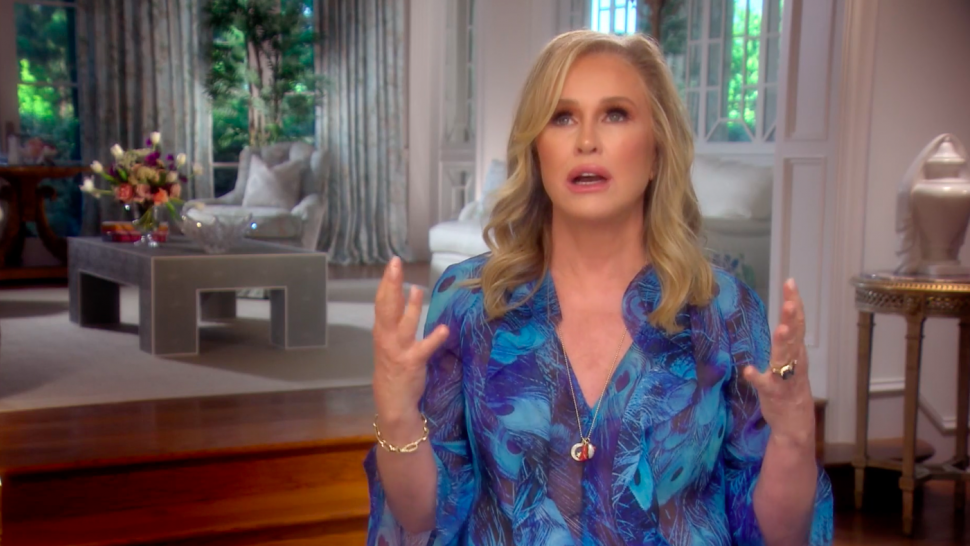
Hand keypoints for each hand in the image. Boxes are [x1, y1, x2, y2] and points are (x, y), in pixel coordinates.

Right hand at [372, 257, 449, 423]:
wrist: (393, 401)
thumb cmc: (393, 370)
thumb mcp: (388, 345)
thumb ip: (394, 325)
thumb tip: (402, 302)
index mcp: (381, 332)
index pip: (382, 302)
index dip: (387, 282)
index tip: (392, 264)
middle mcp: (386, 338)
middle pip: (387, 307)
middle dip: (391, 285)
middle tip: (395, 264)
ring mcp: (399, 350)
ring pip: (404, 324)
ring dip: (411, 307)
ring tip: (418, 289)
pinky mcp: (412, 362)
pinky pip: (424, 348)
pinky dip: (434, 338)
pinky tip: (444, 329)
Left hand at [742, 279, 815, 449]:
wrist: (795, 423)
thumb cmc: (790, 388)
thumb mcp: (790, 360)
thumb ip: (786, 340)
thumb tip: (784, 317)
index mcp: (797, 352)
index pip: (798, 322)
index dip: (795, 302)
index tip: (791, 282)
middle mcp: (794, 362)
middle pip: (795, 335)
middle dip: (792, 318)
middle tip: (790, 301)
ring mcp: (785, 377)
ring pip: (785, 357)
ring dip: (783, 343)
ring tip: (780, 328)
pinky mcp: (774, 393)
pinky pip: (765, 384)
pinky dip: (758, 377)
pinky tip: (749, 370)